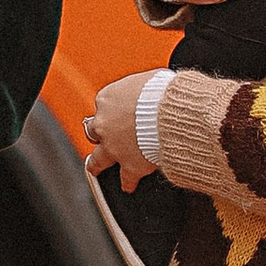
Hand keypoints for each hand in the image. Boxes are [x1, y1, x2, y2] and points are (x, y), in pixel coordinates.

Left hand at [82, 70, 164, 186]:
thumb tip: (149, 87)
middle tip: (98, 137)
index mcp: (108, 99)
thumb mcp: (149, 79)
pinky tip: (128, 185)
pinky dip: (128, 182)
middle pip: (93, 131)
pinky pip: (125, 178)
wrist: (172, 114)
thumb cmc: (164, 93)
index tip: (120, 112)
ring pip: (97, 159)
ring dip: (97, 163)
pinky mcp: (129, 165)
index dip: (113, 110)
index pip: (104, 105)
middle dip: (97, 134)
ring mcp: (114, 147)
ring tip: (95, 168)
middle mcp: (105, 124)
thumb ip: (141, 87)